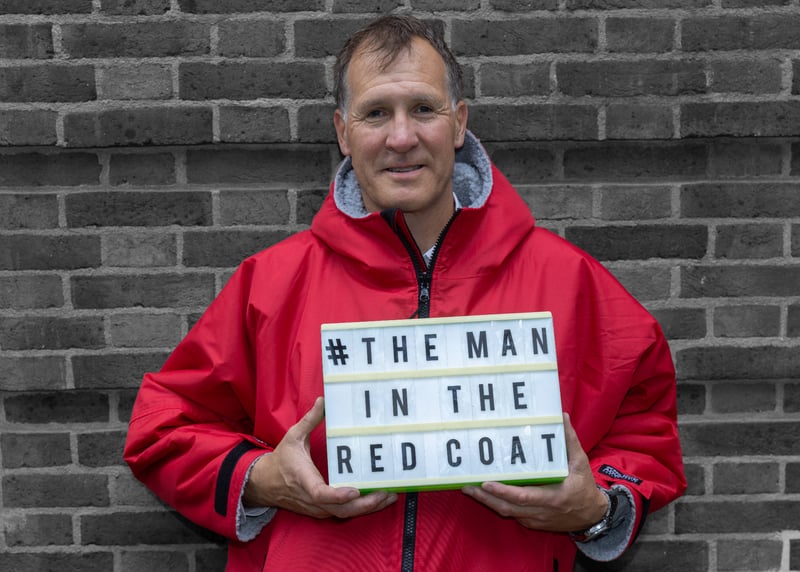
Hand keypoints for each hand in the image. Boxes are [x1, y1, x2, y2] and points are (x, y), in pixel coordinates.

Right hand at [243, 396, 397, 518]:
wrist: (263, 484)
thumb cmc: (280, 460)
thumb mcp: (293, 437)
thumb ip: (309, 420)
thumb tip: (323, 400)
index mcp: (304, 480)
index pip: (321, 494)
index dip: (338, 495)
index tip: (354, 491)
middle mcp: (312, 499)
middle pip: (340, 510)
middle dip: (365, 505)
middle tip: (387, 493)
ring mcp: (317, 508)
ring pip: (344, 514)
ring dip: (367, 508)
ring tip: (390, 495)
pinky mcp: (321, 510)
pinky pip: (343, 513)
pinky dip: (360, 508)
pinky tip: (377, 499)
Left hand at [462, 412, 606, 531]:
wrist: (592, 516)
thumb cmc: (585, 487)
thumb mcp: (580, 463)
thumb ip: (570, 440)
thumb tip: (561, 416)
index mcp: (553, 498)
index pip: (523, 497)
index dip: (503, 491)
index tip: (487, 483)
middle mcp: (541, 511)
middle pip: (507, 507)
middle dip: (485, 497)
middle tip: (467, 484)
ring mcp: (535, 519)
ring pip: (506, 512)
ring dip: (487, 501)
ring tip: (468, 487)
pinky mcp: (531, 521)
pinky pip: (511, 513)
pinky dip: (496, 503)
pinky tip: (483, 493)